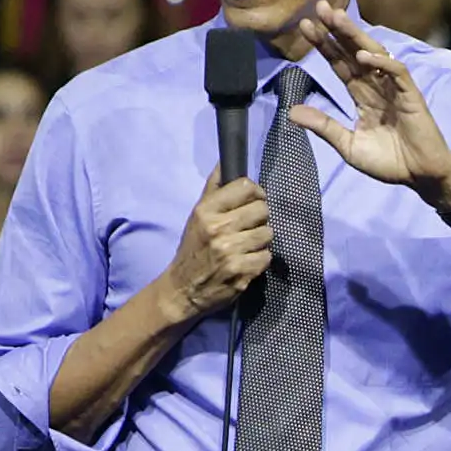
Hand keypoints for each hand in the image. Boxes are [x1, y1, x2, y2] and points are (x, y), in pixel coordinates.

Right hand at [159, 176, 270, 322]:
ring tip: (247, 246)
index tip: (254, 202)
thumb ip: (214, 188)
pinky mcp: (241, 273)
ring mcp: (230, 251)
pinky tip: (247, 262)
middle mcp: (218, 228)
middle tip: (249, 227)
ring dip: (261, 241)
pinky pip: (267, 257)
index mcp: (206, 210)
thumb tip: (225, 162)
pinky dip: (260, 260)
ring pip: (267, 233)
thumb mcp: (197, 215)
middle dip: (260, 218)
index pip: (246, 187)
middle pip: (262, 209)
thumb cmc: (193, 248)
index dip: (256, 193)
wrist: (183, 289)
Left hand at [287, 0, 450, 195]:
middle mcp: (376, 86)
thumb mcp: (349, 146)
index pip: (339, 64)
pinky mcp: (411, 95)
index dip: (324, 45)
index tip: (306, 26)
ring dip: (355, 35)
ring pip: (374, 53)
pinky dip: (381, 62)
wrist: (419, 176)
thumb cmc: (389, 162)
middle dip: (337, 30)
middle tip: (320, 7)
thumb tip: (291, 111)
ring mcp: (394, 88)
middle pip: (353, 51)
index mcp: (362, 95)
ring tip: (337, 18)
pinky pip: (396, 71)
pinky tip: (363, 55)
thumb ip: (324, 126)